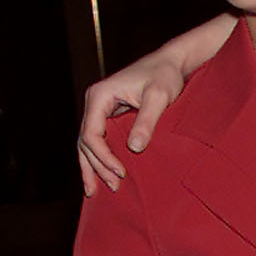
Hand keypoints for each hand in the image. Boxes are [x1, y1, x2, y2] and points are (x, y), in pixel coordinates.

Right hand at [78, 55, 186, 195]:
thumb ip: (147, 120)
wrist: (170, 63)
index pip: (91, 133)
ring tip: (97, 191)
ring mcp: (100, 109)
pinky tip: (102, 176)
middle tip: (114, 187)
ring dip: (93, 167)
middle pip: (85, 142)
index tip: (121, 171)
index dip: (103, 156)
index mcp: (100, 96)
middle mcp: (95, 102)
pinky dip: (98, 159)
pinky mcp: (108, 115)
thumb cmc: (165, 76)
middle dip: (97, 167)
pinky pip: (98, 141)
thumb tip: (134, 148)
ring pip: (87, 144)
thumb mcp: (159, 96)